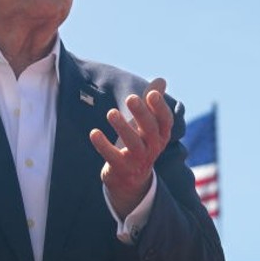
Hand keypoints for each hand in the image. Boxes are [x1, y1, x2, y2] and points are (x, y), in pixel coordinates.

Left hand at [90, 77, 172, 218]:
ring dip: (122, 128)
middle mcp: (153, 148)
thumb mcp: (147, 124)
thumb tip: (161, 80)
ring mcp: (138, 160)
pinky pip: (113, 157)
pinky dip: (103, 145)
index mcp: (161, 136)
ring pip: (133, 144)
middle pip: (151, 130)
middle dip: (142, 114)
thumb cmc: (140, 143)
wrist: (131, 180)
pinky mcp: (121, 169)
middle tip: (131, 97)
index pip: (165, 121)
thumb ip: (152, 103)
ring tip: (111, 112)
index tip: (151, 94)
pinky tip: (94, 132)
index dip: (160, 108)